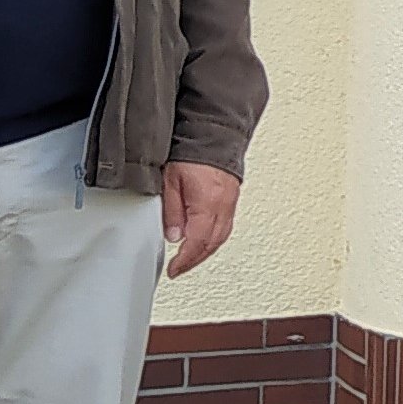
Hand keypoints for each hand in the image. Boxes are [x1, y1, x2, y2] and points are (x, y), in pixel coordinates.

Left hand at [163, 161, 242, 276]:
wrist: (213, 134)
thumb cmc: (192, 152)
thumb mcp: (170, 181)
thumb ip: (172, 211)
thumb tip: (173, 235)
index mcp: (207, 204)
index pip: (197, 243)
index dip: (184, 261)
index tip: (174, 269)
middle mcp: (223, 207)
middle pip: (211, 244)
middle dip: (195, 260)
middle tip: (180, 268)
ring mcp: (230, 203)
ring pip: (221, 237)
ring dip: (205, 251)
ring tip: (191, 258)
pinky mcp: (232, 199)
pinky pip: (226, 226)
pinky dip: (214, 239)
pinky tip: (205, 240)